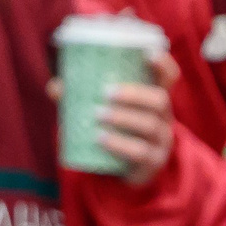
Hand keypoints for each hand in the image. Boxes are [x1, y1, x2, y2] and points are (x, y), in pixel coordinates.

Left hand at [48, 49, 180, 183]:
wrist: (120, 172)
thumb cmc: (114, 131)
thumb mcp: (102, 111)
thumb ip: (80, 98)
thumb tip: (56, 86)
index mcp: (154, 98)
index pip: (169, 76)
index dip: (163, 64)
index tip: (148, 53)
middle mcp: (164, 116)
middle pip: (160, 100)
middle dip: (135, 94)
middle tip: (107, 92)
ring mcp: (161, 140)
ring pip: (150, 125)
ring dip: (124, 117)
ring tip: (98, 115)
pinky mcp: (153, 161)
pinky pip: (140, 152)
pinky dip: (120, 144)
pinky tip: (101, 139)